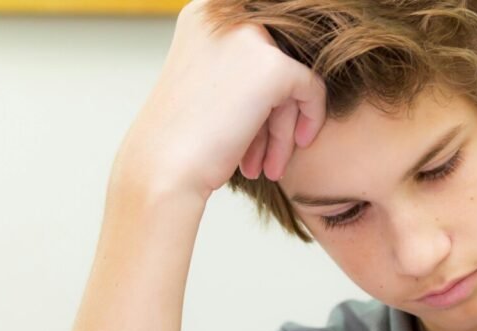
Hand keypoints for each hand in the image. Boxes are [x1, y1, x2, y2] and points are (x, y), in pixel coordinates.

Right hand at [116, 0, 325, 199]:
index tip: (254, 130)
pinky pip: (311, 88)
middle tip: (263, 157)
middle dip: (272, 115)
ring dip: (282, 127)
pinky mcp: (272, 67)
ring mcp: (248, 37)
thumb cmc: (181, 140)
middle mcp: (222, 16)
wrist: (165, 169)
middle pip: (273, 64)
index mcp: (202, 15)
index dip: (259, 94)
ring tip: (270, 167)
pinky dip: (311, 117)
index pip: (255, 48)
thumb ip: (238, 70)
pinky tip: (297, 145)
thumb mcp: (206, 88)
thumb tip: (280, 75)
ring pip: (291, 81)